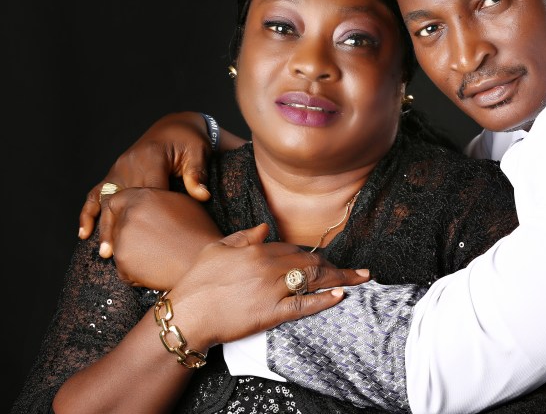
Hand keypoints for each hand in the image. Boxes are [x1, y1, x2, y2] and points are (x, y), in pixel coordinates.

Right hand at [79, 111, 243, 238]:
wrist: (174, 127)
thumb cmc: (189, 141)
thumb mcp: (198, 152)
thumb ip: (197, 174)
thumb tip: (201, 196)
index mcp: (150, 158)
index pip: (148, 192)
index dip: (148, 216)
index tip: (148, 240)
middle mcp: (128, 164)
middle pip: (122, 201)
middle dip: (120, 227)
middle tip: (117, 255)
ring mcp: (118, 169)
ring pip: (105, 200)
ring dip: (103, 226)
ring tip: (104, 252)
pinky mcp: (114, 174)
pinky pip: (96, 193)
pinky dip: (88, 212)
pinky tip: (84, 233)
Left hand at [98, 187, 222, 288]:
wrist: (202, 262)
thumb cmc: (199, 233)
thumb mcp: (182, 205)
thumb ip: (158, 200)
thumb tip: (150, 204)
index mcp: (143, 196)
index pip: (116, 201)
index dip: (119, 212)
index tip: (125, 221)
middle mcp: (130, 214)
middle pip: (116, 225)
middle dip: (127, 235)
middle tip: (148, 244)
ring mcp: (123, 238)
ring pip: (118, 247)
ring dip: (132, 253)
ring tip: (157, 257)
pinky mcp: (123, 260)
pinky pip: (122, 268)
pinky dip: (134, 272)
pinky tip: (155, 269)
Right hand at [169, 224, 371, 346]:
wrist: (185, 316)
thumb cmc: (197, 283)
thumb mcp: (216, 250)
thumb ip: (243, 237)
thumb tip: (265, 228)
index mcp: (257, 250)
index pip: (294, 249)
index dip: (314, 255)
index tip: (328, 260)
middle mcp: (269, 267)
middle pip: (312, 262)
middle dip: (336, 266)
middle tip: (357, 271)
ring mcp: (272, 290)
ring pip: (313, 280)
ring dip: (341, 278)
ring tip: (360, 279)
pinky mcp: (272, 313)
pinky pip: (304, 305)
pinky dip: (324, 300)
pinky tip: (340, 296)